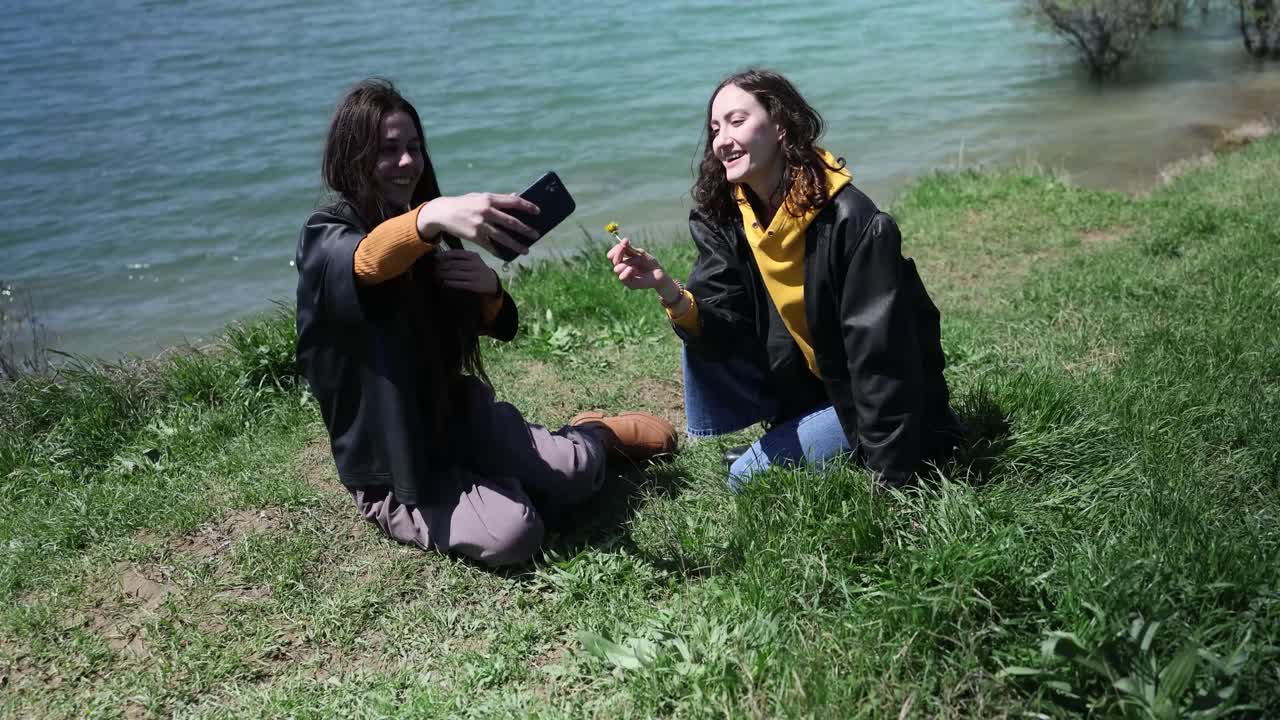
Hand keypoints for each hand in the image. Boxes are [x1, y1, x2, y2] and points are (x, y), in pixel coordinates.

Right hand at [417, 193, 539, 258]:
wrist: (442, 212)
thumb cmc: (464, 203)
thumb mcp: (479, 197)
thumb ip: (498, 198)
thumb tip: (516, 196)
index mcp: (489, 199)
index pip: (513, 201)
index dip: (527, 206)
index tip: (538, 212)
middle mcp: (486, 211)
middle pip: (511, 222)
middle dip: (525, 229)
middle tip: (536, 235)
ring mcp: (480, 224)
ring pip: (503, 237)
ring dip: (516, 245)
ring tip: (526, 250)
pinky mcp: (474, 236)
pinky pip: (490, 245)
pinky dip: (498, 251)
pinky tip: (506, 255)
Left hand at [436, 250, 499, 295]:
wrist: (492, 281)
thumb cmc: (478, 268)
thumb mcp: (473, 259)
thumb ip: (460, 256)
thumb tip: (442, 255)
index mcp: (473, 256)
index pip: (456, 253)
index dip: (444, 255)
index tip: (436, 257)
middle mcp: (474, 265)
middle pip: (454, 264)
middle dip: (443, 266)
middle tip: (435, 267)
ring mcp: (474, 275)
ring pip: (455, 274)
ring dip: (445, 274)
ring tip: (438, 274)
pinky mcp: (474, 285)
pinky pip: (459, 283)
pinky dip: (450, 282)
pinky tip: (445, 282)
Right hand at [607, 238, 667, 289]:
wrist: (658, 273)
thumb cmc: (649, 263)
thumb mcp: (640, 253)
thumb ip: (630, 249)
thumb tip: (623, 240)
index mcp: (622, 261)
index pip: (612, 255)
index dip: (616, 248)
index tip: (625, 241)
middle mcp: (621, 269)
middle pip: (613, 260)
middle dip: (620, 253)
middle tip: (626, 247)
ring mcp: (624, 276)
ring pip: (617, 269)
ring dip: (627, 263)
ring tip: (637, 263)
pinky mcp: (628, 284)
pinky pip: (622, 277)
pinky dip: (629, 271)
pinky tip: (635, 270)